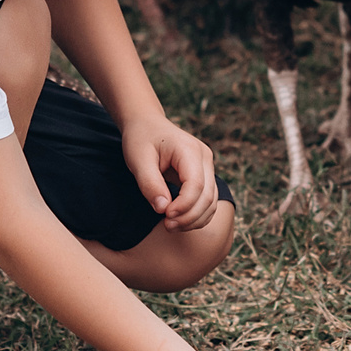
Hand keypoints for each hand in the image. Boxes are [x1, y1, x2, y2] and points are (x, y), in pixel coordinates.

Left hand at [121, 114, 223, 232]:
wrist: (147, 124)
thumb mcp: (138, 160)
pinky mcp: (205, 175)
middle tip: (166, 226)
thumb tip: (163, 209)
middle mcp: (204, 157)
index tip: (165, 216)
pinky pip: (208, 200)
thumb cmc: (141, 139)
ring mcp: (208, 166)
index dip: (183, 206)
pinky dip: (197, 215)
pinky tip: (179, 221)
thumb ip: (150, 184)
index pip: (196, 185)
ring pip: (211, 202)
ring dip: (194, 219)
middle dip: (189, 216)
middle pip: (207, 196)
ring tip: (171, 226)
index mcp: (189, 150)